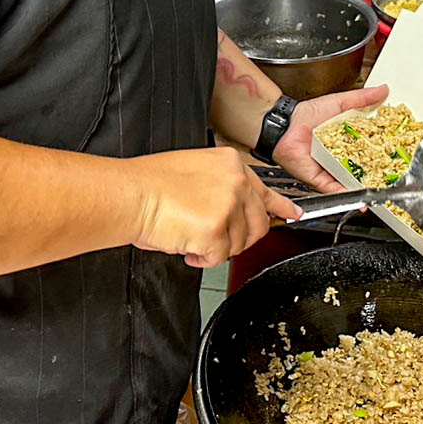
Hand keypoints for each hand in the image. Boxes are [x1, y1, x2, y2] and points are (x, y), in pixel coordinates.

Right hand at [130, 147, 300, 268]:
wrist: (129, 195)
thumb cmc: (150, 185)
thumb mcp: (195, 171)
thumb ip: (222, 187)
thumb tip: (235, 211)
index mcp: (231, 164)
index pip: (266, 190)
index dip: (281, 207)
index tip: (293, 214)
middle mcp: (236, 182)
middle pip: (258, 225)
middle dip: (238, 238)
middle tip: (215, 239)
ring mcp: (229, 205)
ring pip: (239, 244)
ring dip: (215, 248)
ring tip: (190, 234)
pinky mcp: (217, 230)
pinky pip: (219, 257)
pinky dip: (202, 258)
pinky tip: (185, 244)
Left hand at [272, 84, 388, 192]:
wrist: (286, 125)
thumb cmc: (308, 114)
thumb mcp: (340, 103)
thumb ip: (362, 99)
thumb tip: (383, 91)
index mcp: (349, 141)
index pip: (371, 149)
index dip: (384, 153)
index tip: (399, 157)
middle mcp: (342, 157)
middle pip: (364, 169)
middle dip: (378, 175)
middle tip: (393, 178)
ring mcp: (332, 170)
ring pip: (352, 183)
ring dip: (365, 188)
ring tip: (380, 192)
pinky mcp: (321, 180)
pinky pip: (335, 190)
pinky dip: (346, 194)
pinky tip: (358, 197)